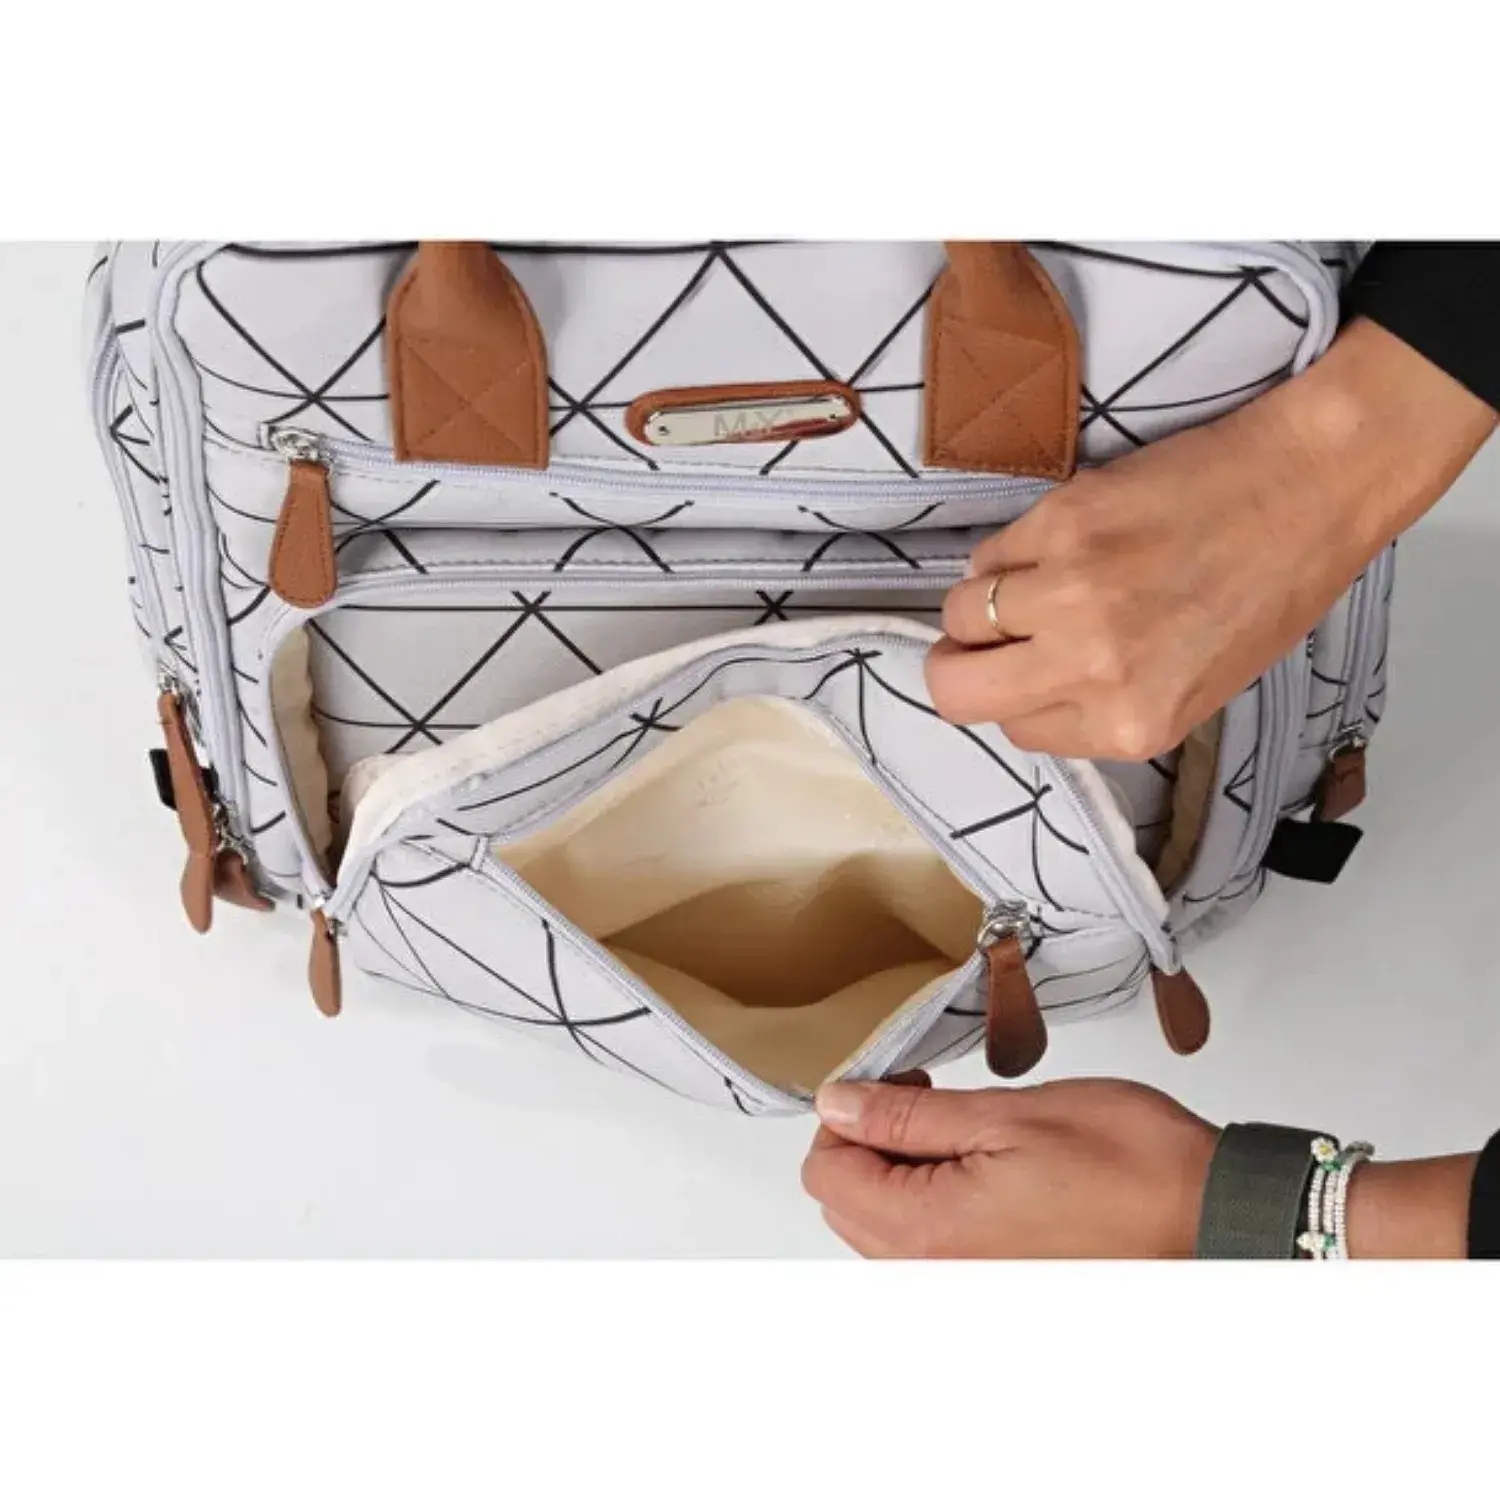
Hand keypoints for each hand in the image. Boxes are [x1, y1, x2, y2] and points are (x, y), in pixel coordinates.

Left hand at [802, 1076, 1218, 1257]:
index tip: (898, 1083)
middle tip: (931, 1099)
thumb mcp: (1006, 1114)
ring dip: (906, 1172)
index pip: (827, 1174)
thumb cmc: (1129, 1164)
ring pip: (884, 1227)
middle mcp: (938, 1275)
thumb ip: (909, 1116)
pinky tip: (988, 1168)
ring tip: (968, 1132)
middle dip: (874, 1142)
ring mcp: (967, 1286)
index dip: (849, 1114)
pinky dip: (938, 1202)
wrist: (1211, 1214)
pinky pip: (929, 1248)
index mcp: (930, 1231)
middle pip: (848, 1203)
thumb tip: (840, 1102)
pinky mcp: (997, 1284)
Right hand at [926, 318, 1496, 759]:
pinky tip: (1058, 544)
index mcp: (1131, 724)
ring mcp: (1069, 594)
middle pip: (957, 690)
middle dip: (957, 667)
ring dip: (983, 601)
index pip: (1016, 733)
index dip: (1019, 699)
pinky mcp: (1059, 524)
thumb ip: (1104, 707)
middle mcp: (1092, 669)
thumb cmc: (1266, 592)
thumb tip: (1026, 690)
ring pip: (960, 615)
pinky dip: (1007, 553)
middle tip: (981, 641)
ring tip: (1036, 581)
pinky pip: (987, 555)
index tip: (1036, 671)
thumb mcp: (1192, 691)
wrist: (1307, 490)